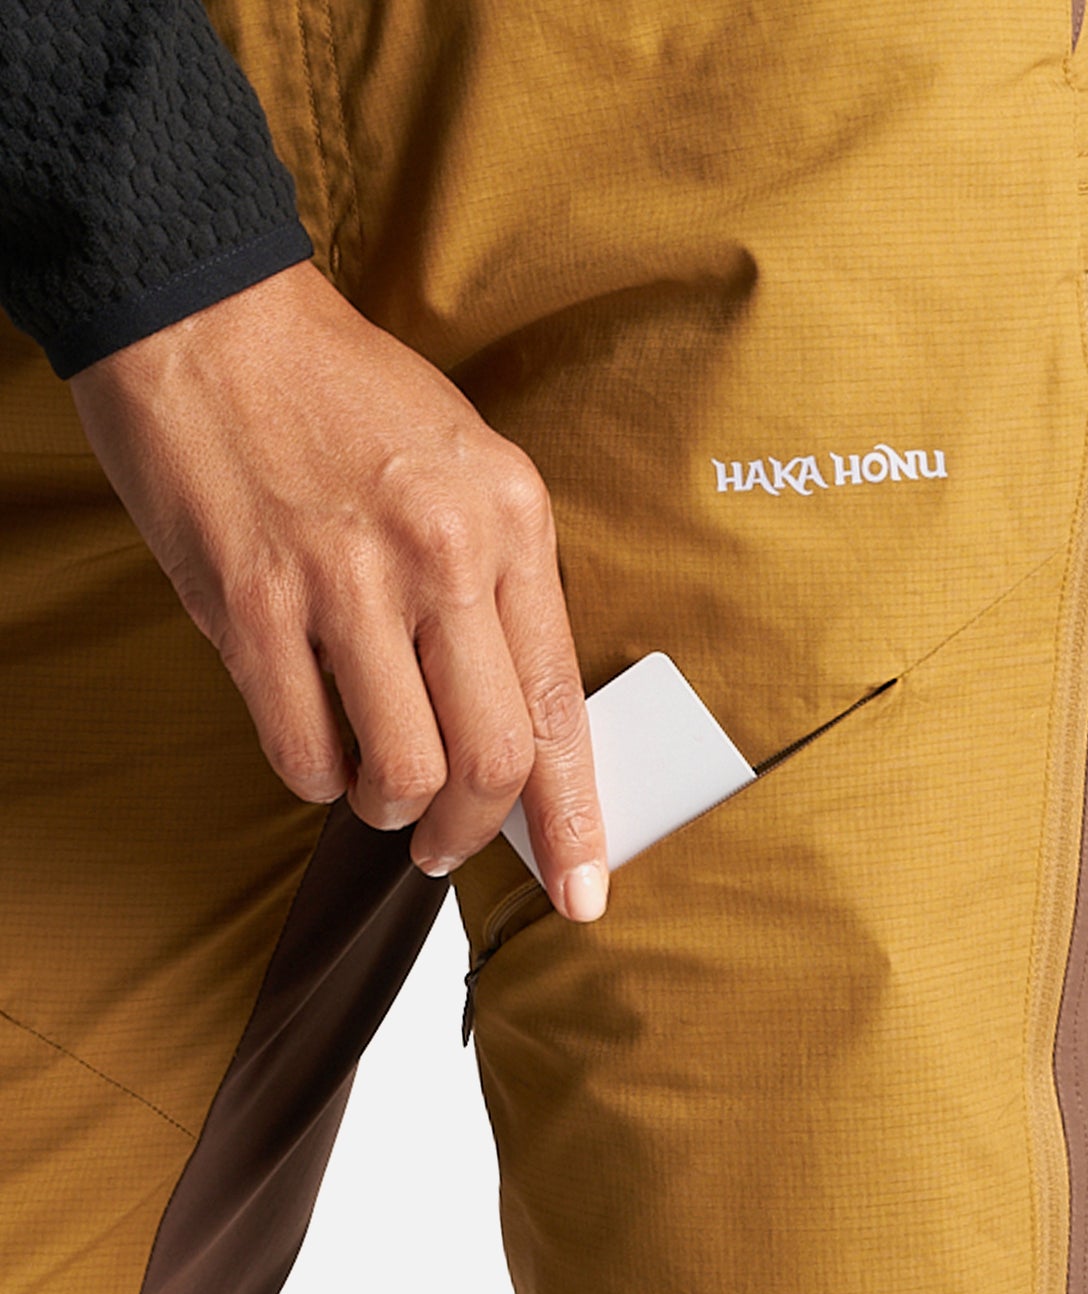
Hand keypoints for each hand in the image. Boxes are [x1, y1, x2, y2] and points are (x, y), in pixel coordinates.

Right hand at [69, 259, 608, 919]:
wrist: (210, 316)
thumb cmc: (344, 398)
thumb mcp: (466, 469)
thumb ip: (496, 588)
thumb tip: (508, 715)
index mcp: (513, 523)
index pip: (560, 704)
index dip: (575, 816)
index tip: (583, 889)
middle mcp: (444, 554)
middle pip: (491, 758)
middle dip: (472, 831)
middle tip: (445, 845)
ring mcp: (347, 580)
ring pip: (400, 770)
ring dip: (389, 808)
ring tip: (374, 790)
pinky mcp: (253, 602)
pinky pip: (301, 750)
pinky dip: (315, 778)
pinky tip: (315, 750)